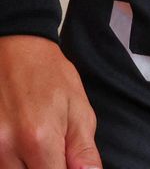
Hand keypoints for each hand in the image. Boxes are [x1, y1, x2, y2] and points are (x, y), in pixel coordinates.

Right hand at [0, 35, 99, 168]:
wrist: (17, 51)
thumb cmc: (51, 77)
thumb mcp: (79, 110)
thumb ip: (83, 149)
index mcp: (39, 138)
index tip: (68, 164)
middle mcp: (7, 147)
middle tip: (56, 154)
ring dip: (29, 166)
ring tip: (40, 148)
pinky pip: (0, 162)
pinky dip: (13, 161)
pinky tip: (24, 148)